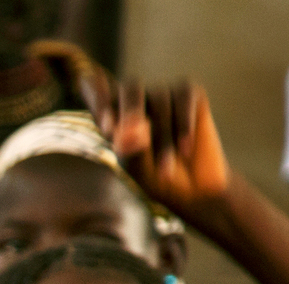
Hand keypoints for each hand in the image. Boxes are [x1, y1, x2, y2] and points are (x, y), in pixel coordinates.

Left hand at [100, 81, 231, 226]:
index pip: (95, 89)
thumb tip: (129, 132)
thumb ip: (130, 148)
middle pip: (131, 88)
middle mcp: (136, 100)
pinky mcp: (189, 93)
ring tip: (164, 170)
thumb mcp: (137, 168)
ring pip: (161, 99)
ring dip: (163, 138)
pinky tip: (185, 150)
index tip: (106, 125)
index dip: (96, 94)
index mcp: (112, 115)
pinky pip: (185, 97)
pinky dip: (184, 125)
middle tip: (132, 135)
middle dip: (131, 111)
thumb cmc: (156, 180)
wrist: (193, 190)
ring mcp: (162, 94)